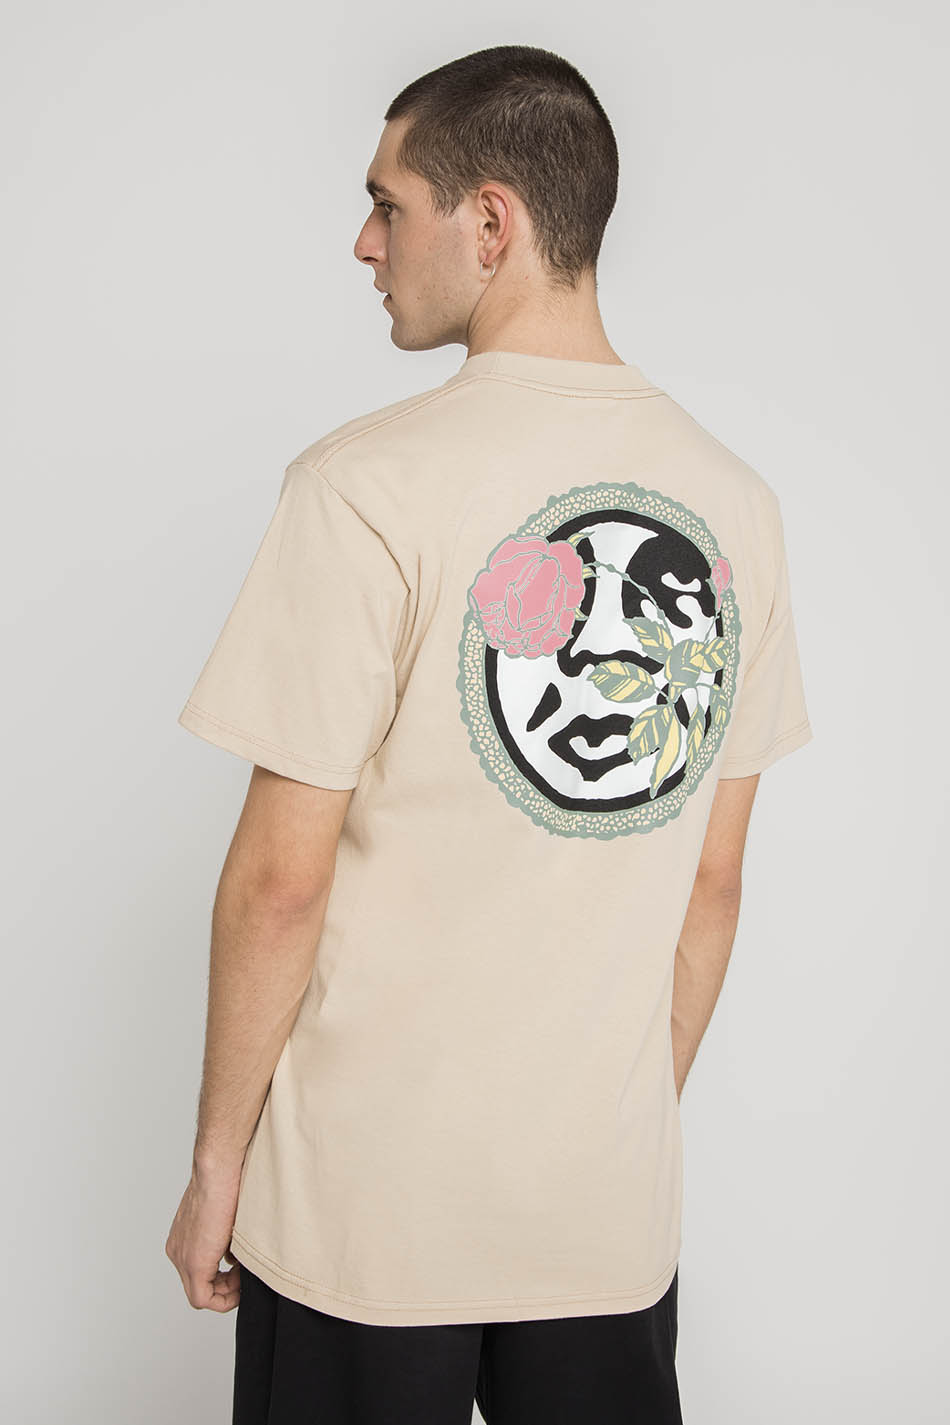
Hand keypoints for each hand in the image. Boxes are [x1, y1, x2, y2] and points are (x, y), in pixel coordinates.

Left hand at [165, 1158, 243, 1310]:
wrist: (219, 1168)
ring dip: (225, 1292)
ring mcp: (182, 1257)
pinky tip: (240, 1285)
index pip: (197, 1273)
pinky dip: (223, 1298)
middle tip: (243, 1275)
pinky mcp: (194, 1262)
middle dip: (224, 1287)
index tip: (240, 1270)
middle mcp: (177, 1250)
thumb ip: (224, 1242)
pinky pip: (203, 1298)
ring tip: (243, 1277)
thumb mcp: (225, 1219)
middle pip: (198, 1286)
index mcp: (183, 1238)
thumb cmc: (227, 1181)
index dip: (221, 1279)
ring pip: (199, 1293)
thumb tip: (235, 1261)